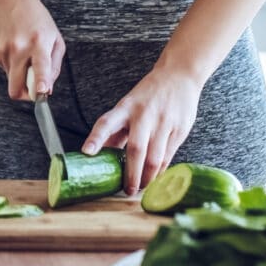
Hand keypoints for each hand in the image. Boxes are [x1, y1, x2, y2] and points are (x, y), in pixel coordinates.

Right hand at [0, 0, 65, 100]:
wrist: (11, 0)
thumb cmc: (38, 20)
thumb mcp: (55, 39)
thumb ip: (54, 66)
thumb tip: (47, 90)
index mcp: (39, 43)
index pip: (40, 67)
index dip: (40, 82)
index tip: (41, 91)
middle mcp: (19, 48)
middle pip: (17, 87)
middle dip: (26, 94)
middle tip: (34, 86)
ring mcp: (4, 51)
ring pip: (12, 80)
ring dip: (20, 74)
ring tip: (26, 53)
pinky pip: (6, 70)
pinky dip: (13, 65)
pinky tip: (16, 48)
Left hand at [81, 67, 201, 195]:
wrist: (179, 75)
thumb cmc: (148, 95)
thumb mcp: (128, 106)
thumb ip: (116, 130)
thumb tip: (100, 154)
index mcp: (125, 107)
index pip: (106, 122)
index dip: (95, 138)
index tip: (86, 152)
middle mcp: (143, 114)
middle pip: (135, 149)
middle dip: (131, 174)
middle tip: (127, 190)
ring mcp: (163, 122)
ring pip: (154, 158)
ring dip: (147, 178)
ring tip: (142, 187)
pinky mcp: (179, 130)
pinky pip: (168, 157)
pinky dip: (161, 171)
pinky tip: (156, 178)